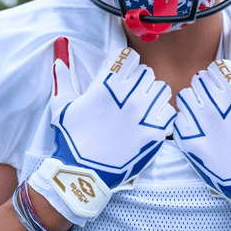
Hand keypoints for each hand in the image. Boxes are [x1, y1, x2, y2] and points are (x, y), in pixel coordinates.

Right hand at [29, 37, 175, 224]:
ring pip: (161, 89)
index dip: (125, 64)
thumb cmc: (72, 140)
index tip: (122, 74)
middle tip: (131, 94)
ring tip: (143, 106)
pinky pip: (169, 111)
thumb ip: (63, 79)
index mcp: (107, 86)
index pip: (129, 57)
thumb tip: (60, 56)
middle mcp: (129, 96)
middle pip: (146, 72)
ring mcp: (145, 114)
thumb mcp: (61, 107)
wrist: (86, 173)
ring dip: (153, 94)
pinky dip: (162, 114)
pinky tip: (151, 121)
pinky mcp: (156, 132)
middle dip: (138, 79)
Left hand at [173, 58, 230, 230]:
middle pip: (200, 79)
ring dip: (194, 100)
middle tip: (215, 99)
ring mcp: (200, 123)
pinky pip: (177, 118)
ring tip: (203, 111)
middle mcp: (216, 106)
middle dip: (208, 85)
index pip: (218, 67)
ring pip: (185, 96)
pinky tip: (196, 127)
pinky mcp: (188, 140)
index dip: (222, 73)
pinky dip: (185, 119)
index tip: (226, 83)